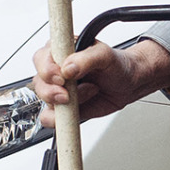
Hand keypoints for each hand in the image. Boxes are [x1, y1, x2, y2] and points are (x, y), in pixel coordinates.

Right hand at [32, 38, 169, 126]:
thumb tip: (68, 68)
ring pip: (45, 101)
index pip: (41, 58)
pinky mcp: (63, 107)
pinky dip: (59, 119)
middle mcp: (57, 70)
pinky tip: (76, 111)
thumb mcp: (106, 55)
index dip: (47, 69)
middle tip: (70, 93)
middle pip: (39, 82)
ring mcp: (59, 89)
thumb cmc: (117, 65)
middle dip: (54, 90)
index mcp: (62, 51)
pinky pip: (50, 117)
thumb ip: (86, 58)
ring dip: (66, 103)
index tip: (62, 77)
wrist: (129, 83)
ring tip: (90, 92)